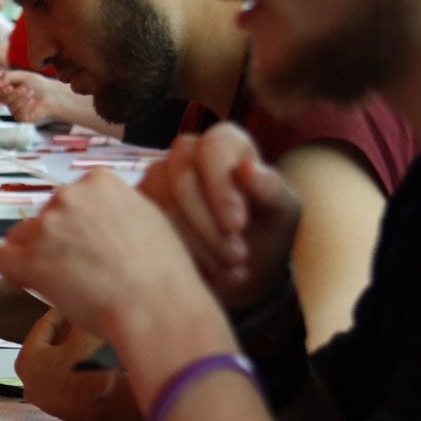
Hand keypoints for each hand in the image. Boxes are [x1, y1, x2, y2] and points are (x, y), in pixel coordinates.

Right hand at [0, 71, 52, 122]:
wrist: (51, 93)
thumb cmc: (37, 84)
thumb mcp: (22, 75)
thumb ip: (7, 76)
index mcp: (7, 92)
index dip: (1, 91)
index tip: (8, 86)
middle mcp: (10, 102)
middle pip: (3, 100)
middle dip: (14, 93)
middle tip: (24, 88)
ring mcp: (15, 111)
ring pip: (11, 107)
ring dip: (22, 99)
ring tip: (31, 93)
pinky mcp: (22, 118)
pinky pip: (19, 114)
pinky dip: (26, 106)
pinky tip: (33, 102)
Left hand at [0, 170, 208, 339]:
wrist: (156, 306)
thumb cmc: (163, 272)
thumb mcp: (151, 218)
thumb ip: (120, 207)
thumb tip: (106, 215)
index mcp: (100, 180)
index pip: (73, 197)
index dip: (77, 224)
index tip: (87, 244)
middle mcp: (69, 195)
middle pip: (49, 215)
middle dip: (58, 239)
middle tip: (81, 269)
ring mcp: (47, 225)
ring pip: (25, 237)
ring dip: (38, 256)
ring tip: (68, 283)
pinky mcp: (29, 258)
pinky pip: (3, 259)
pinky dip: (13, 272)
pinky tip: (32, 284)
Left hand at [15, 310, 140, 420]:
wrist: (114, 407)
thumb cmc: (95, 370)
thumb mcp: (84, 331)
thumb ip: (76, 312)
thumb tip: (77, 300)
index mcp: (27, 361)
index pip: (44, 326)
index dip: (61, 311)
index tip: (71, 302)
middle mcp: (28, 382)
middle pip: (47, 345)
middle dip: (65, 331)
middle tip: (78, 317)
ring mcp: (42, 397)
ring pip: (55, 361)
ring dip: (70, 347)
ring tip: (86, 335)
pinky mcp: (57, 407)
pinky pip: (62, 378)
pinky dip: (73, 365)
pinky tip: (89, 355)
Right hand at [133, 122, 300, 307]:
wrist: (245, 270)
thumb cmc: (266, 232)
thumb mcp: (282, 214)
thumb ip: (271, 190)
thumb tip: (248, 169)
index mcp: (224, 144)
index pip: (213, 147)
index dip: (222, 185)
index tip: (237, 225)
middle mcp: (185, 156)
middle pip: (181, 176)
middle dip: (208, 222)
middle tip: (236, 257)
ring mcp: (156, 182)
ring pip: (160, 205)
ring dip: (194, 243)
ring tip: (227, 271)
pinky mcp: (139, 212)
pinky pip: (145, 229)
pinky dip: (175, 257)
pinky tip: (205, 276)